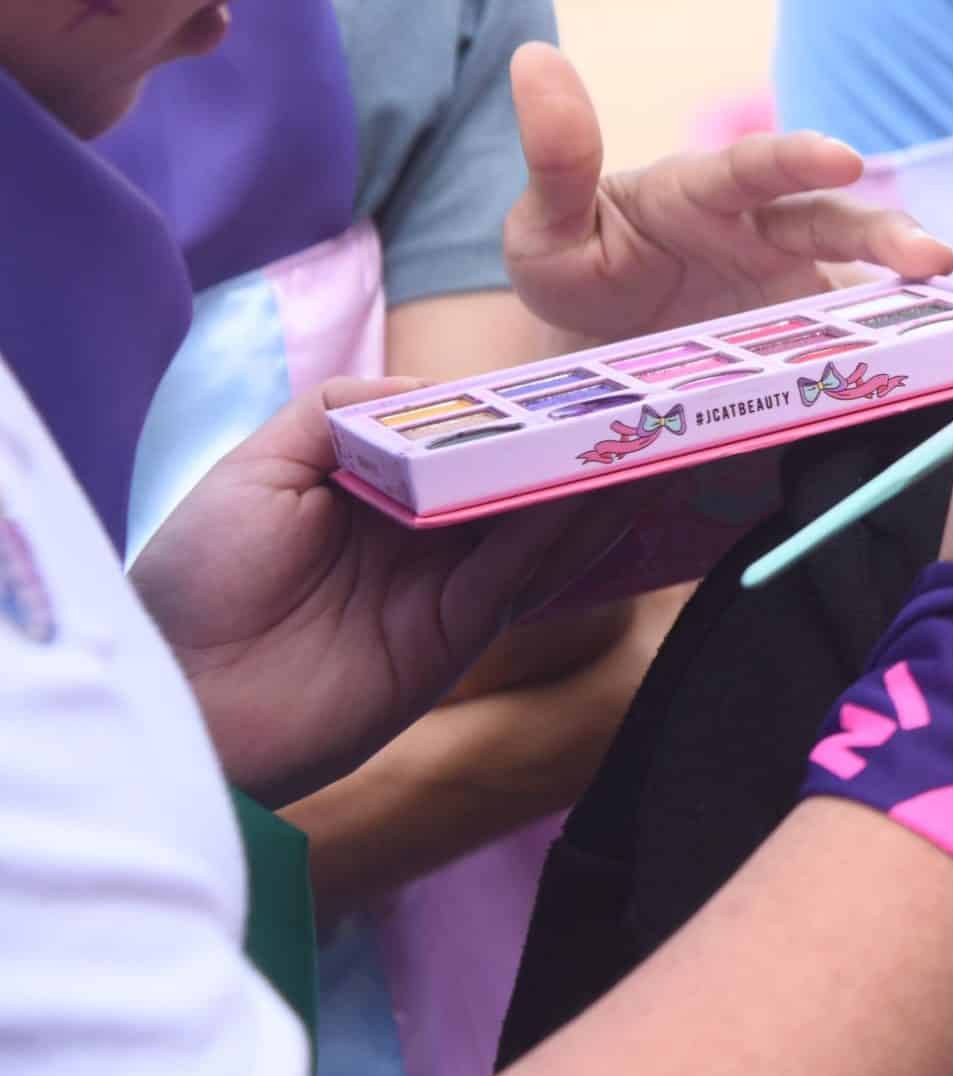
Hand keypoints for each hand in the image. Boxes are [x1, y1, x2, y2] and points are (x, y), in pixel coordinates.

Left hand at [130, 380, 641, 804]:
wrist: (181, 701)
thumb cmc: (197, 583)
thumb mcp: (255, 471)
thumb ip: (334, 413)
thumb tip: (433, 388)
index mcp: (376, 493)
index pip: (464, 442)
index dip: (514, 410)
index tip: (568, 374)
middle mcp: (423, 538)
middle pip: (515, 482)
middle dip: (572, 445)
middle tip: (637, 402)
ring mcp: (446, 588)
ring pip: (538, 527)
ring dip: (590, 486)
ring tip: (647, 441)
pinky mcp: (455, 635)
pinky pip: (519, 574)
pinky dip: (560, 532)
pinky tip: (594, 491)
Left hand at [503, 43, 952, 343]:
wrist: (596, 350)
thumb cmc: (572, 272)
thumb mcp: (544, 229)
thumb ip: (556, 157)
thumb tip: (533, 55)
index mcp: (701, 194)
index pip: (752, 169)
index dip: (797, 159)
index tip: (843, 156)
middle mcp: (760, 230)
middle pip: (829, 220)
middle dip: (882, 235)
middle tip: (933, 258)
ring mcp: (788, 283)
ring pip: (856, 276)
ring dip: (903, 283)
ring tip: (946, 301)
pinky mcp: (805, 334)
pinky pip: (856, 336)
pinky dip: (898, 341)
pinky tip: (937, 352)